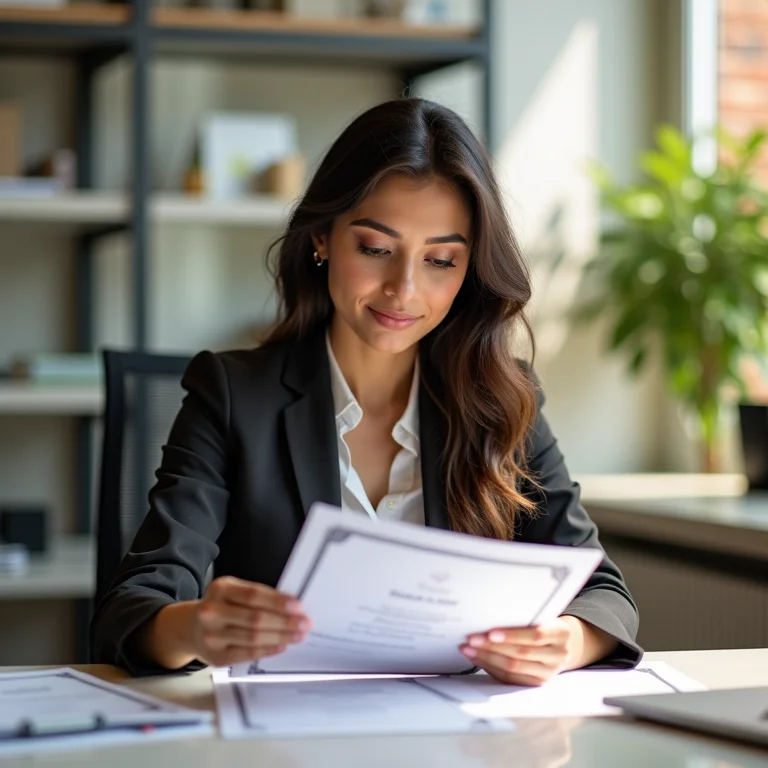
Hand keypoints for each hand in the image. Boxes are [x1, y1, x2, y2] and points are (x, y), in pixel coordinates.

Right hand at [190, 576, 311, 666]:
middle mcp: (212, 611)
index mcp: (220, 588)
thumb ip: (256, 596)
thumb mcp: (232, 592)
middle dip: (285, 622)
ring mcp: (212, 636)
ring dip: (281, 637)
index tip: (298, 606)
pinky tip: (282, 645)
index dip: (277, 601)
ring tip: (298, 635)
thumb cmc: (222, 606)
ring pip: (253, 637)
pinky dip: (267, 649)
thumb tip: (292, 606)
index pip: (253, 595)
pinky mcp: (216, 656)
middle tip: (305, 623)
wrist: (191, 627)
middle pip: (255, 618)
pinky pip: (247, 654)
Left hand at [459, 616, 583, 686]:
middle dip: (492, 646)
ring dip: (487, 658)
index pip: (535, 635)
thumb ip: (524, 617)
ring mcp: (548, 673)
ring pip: (513, 668)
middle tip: (471, 639)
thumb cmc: (545, 624)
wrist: (562, 645)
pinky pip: (510, 678)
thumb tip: (490, 614)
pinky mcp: (536, 683)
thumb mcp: (542, 616)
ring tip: (469, 649)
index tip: (490, 633)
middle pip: (520, 653)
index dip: (512, 635)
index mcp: (560, 633)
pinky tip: (478, 659)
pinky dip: (491, 668)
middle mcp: (557, 655)